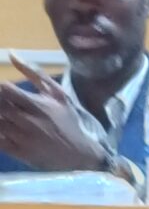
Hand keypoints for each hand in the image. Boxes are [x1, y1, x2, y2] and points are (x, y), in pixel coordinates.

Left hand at [0, 59, 107, 173]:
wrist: (81, 155)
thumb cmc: (69, 121)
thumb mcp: (58, 94)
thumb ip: (34, 73)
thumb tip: (11, 54)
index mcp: (37, 104)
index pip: (5, 90)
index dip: (0, 89)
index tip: (5, 91)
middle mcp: (27, 121)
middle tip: (6, 104)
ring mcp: (22, 138)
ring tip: (6, 115)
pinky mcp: (19, 153)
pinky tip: (4, 130)